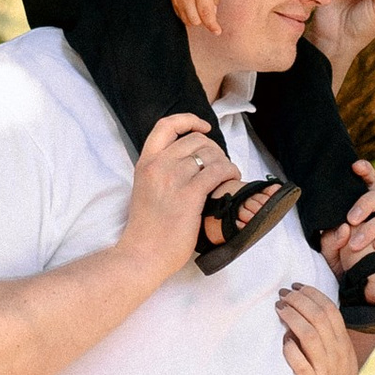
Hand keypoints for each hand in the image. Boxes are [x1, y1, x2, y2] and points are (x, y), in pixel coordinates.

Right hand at [122, 110, 237, 278]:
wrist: (142, 255)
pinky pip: (218, 172)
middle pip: (195, 140)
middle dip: (214, 148)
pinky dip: (230, 172)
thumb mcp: (146, 190)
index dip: (188, 120)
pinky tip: (232, 180)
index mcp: (145, 163)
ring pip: (210, 155)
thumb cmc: (147, 230)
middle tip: (220, 165)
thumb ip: (161, 172)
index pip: (166, 125)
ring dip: (225, 162)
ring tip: (229, 175)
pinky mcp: (189, 196)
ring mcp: (173, 180)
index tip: (202, 127)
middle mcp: (158, 166)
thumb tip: (189, 162)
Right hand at [164, 0, 221, 35]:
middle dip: (203, 21)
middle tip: (208, 13)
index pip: (207, 14)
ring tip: (199, 10)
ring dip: (194, 19)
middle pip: (195, 21)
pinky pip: (179, 14)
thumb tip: (213, 12)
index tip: (217, 31)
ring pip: (186, 20)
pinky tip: (191, 8)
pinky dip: (186, 15)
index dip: (212, 25)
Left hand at [277, 282, 374, 374]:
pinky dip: (290, 349)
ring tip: (279, 309)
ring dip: (291, 318)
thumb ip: (327, 339)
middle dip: (299, 300)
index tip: (297, 286)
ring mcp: (326, 369)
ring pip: (309, 335)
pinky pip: (300, 363)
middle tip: (283, 294)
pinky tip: (284, 341)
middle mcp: (337, 353)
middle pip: (319, 316)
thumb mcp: (340, 359)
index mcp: (344, 344)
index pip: (331, 310)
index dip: (312, 294)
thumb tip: (303, 318)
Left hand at [326, 164, 374, 273]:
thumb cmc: (351, 269)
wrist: (368, 295)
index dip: (366, 172)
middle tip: (351, 218)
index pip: (370, 186)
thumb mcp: (332, 256)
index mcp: (368, 212)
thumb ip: (331, 241)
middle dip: (367, 202)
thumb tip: (343, 227)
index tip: (355, 166)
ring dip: (372, 228)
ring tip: (356, 244)